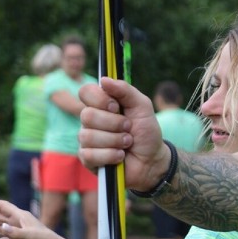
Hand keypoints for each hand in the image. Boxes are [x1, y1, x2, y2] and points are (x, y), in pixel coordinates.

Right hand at [78, 77, 167, 191]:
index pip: (85, 92)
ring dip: (115, 140)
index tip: (117, 107)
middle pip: (87, 115)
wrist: (152, 159)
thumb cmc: (146, 131)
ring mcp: (87, 140)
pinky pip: (90, 155)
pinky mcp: (87, 159)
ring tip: (127, 143)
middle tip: (128, 128)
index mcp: (101, 104)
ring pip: (88, 136)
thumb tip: (104, 80)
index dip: (100, 99)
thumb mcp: (142, 106)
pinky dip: (111, 155)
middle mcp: (90, 120)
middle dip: (114, 123)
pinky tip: (120, 156)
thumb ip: (125, 90)